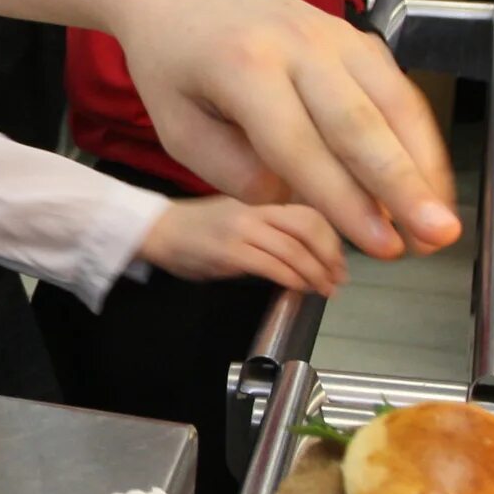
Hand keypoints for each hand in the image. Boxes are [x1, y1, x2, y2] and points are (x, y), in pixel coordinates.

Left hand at [115, 0, 458, 259]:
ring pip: (394, 104)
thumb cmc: (173, 63)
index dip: (344, 200)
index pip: (300, 145)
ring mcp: (334, 34)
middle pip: (360, 123)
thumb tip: (302, 202)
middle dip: (404, 185)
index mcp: (243, 67)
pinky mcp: (356, 36)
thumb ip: (235, 173)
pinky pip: (397, 90)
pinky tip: (429, 181)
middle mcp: (297, 45)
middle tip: (438, 235)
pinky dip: (419, 138)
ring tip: (442, 223)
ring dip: (425, 165)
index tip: (380, 246)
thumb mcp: (178, 129)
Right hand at [138, 198, 346, 295]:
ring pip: (294, 249)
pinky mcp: (229, 252)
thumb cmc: (193, 229)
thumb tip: (301, 251)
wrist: (155, 231)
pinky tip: (299, 289)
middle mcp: (254, 212)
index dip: (331, 238)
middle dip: (330, 256)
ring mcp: (242, 230)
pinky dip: (293, 279)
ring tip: (323, 290)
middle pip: (309, 227)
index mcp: (259, 203)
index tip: (338, 260)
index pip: (309, 212)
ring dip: (316, 273)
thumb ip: (267, 228)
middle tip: (338, 278)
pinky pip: (272, 266)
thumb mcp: (236, 218)